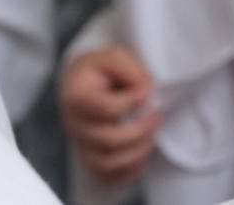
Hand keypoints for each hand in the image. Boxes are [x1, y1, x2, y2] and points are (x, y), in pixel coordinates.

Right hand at [60, 45, 161, 185]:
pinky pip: (106, 176)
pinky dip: (127, 172)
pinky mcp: (90, 155)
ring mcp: (81, 143)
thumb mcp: (114, 56)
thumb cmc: (101, 68)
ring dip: (137, 152)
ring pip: (107, 163)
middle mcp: (75, 124)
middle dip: (141, 130)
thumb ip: (131, 70)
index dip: (132, 101)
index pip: (105, 108)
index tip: (149, 89)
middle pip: (108, 140)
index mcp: (77, 97)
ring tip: (153, 135)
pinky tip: (143, 155)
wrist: (83, 81)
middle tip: (159, 115)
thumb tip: (147, 90)